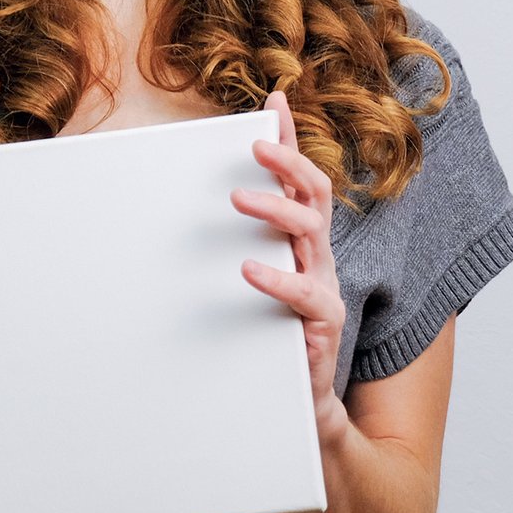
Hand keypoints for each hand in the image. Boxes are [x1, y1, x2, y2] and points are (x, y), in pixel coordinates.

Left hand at [234, 88, 350, 442]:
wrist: (304, 410)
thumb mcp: (252, 286)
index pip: (301, 179)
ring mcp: (324, 290)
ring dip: (275, 209)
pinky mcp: (323, 327)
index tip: (274, 102)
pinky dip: (278, 280)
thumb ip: (235, 250)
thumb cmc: (270, 340)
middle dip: (289, 161)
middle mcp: (318, 259)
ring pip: (311, 235)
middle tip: (256, 144)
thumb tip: (188, 212)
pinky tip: (250, 269)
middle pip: (314, 194)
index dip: (291, 139)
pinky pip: (306, 296)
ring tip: (239, 197)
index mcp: (302, 243)